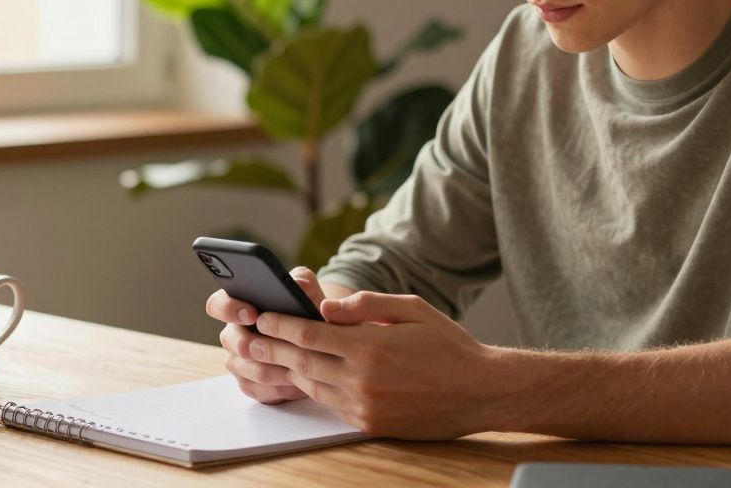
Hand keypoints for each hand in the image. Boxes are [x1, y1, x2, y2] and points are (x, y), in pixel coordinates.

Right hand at [205, 267, 329, 403]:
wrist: (320, 343)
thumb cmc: (307, 312)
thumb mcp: (309, 294)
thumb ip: (304, 282)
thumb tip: (300, 284)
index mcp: (239, 305)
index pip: (218, 304)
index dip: (230, 309)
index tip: (252, 314)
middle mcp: (233, 333)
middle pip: (229, 340)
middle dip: (253, 344)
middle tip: (277, 347)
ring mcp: (238, 360)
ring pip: (245, 368)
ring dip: (272, 368)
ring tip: (297, 366)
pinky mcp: (248, 383)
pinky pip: (256, 389)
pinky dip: (278, 387)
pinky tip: (297, 383)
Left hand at [249, 291, 494, 439]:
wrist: (480, 392)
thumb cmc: (448, 345)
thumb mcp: (412, 309)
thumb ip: (366, 304)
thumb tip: (326, 306)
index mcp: (370, 346)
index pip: (309, 333)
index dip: (280, 323)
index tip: (263, 315)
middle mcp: (362, 379)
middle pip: (301, 361)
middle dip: (273, 347)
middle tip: (250, 337)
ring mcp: (364, 406)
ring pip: (311, 385)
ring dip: (288, 368)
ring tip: (271, 354)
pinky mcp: (369, 425)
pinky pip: (330, 403)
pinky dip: (313, 387)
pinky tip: (305, 375)